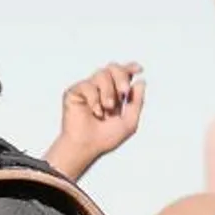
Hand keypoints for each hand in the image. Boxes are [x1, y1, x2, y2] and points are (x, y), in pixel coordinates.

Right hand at [44, 62, 144, 181]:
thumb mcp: (130, 121)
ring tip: (107, 108)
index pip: (123, 74)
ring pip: (101, 74)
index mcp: (115, 95)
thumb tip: (140, 81)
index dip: (130, 67)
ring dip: (108, 92)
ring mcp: (87, 90)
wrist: (87, 146)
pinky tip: (95, 111)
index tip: (139, 69)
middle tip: (123, 92)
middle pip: (113, 68)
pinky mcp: (74, 93)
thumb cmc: (105, 138)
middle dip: (121, 77)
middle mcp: (101, 89)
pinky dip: (94, 99)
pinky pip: (87, 85)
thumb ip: (137, 102)